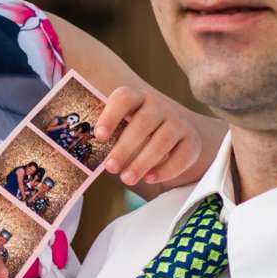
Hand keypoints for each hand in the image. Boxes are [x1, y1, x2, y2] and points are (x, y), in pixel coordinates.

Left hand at [98, 86, 212, 188]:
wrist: (173, 137)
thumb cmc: (136, 134)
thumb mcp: (122, 128)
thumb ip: (108, 136)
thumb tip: (84, 153)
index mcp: (138, 98)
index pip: (125, 98)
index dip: (111, 115)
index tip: (99, 137)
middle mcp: (160, 106)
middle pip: (143, 123)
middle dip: (125, 147)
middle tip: (110, 168)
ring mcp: (178, 122)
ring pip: (162, 140)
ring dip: (143, 162)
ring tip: (127, 179)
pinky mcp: (192, 141)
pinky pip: (182, 156)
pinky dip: (165, 169)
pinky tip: (150, 179)